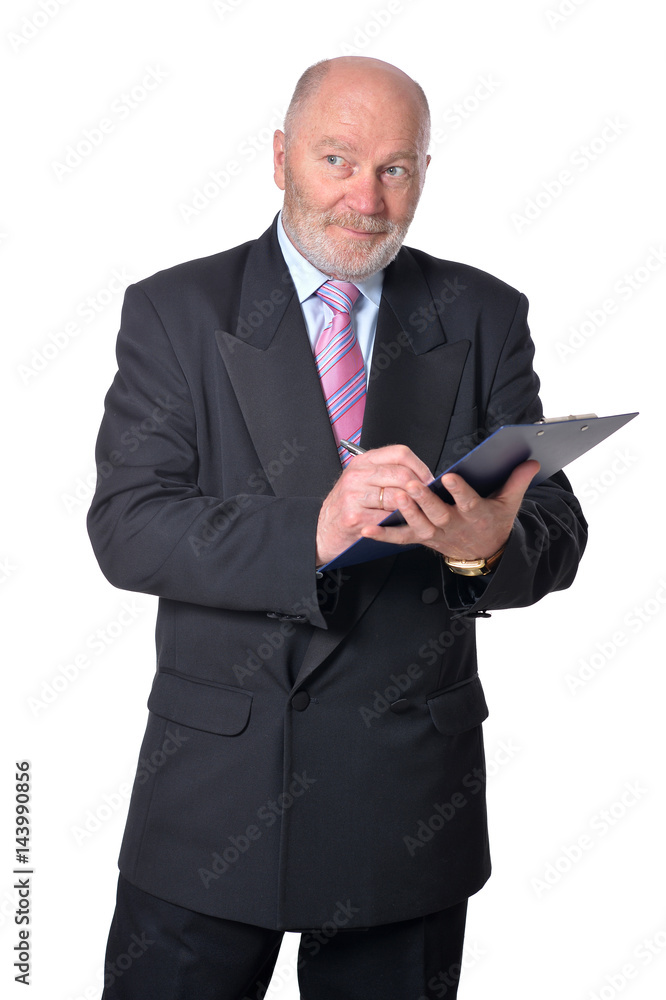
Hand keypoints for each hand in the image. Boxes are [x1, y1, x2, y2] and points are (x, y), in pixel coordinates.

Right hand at [315, 445, 432, 565]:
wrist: (323, 531)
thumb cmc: (348, 506)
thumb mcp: (362, 481)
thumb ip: (386, 474)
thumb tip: (422, 477)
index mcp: (362, 462)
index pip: (400, 453)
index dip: (421, 467)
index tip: (429, 480)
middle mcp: (357, 475)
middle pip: (402, 474)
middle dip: (421, 489)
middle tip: (428, 499)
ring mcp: (354, 495)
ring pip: (398, 497)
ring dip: (413, 507)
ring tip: (418, 513)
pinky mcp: (355, 517)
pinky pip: (388, 518)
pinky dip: (400, 523)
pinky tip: (403, 524)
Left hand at [359, 459, 540, 560]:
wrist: (484, 554)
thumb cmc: (494, 523)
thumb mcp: (510, 503)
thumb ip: (517, 481)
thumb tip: (532, 461)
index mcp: (476, 515)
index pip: (469, 502)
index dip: (460, 491)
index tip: (452, 476)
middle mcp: (454, 526)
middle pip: (438, 514)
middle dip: (425, 500)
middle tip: (412, 485)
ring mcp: (436, 535)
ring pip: (419, 525)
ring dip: (406, 512)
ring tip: (395, 496)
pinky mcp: (421, 539)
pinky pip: (399, 539)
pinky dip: (382, 535)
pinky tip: (367, 528)